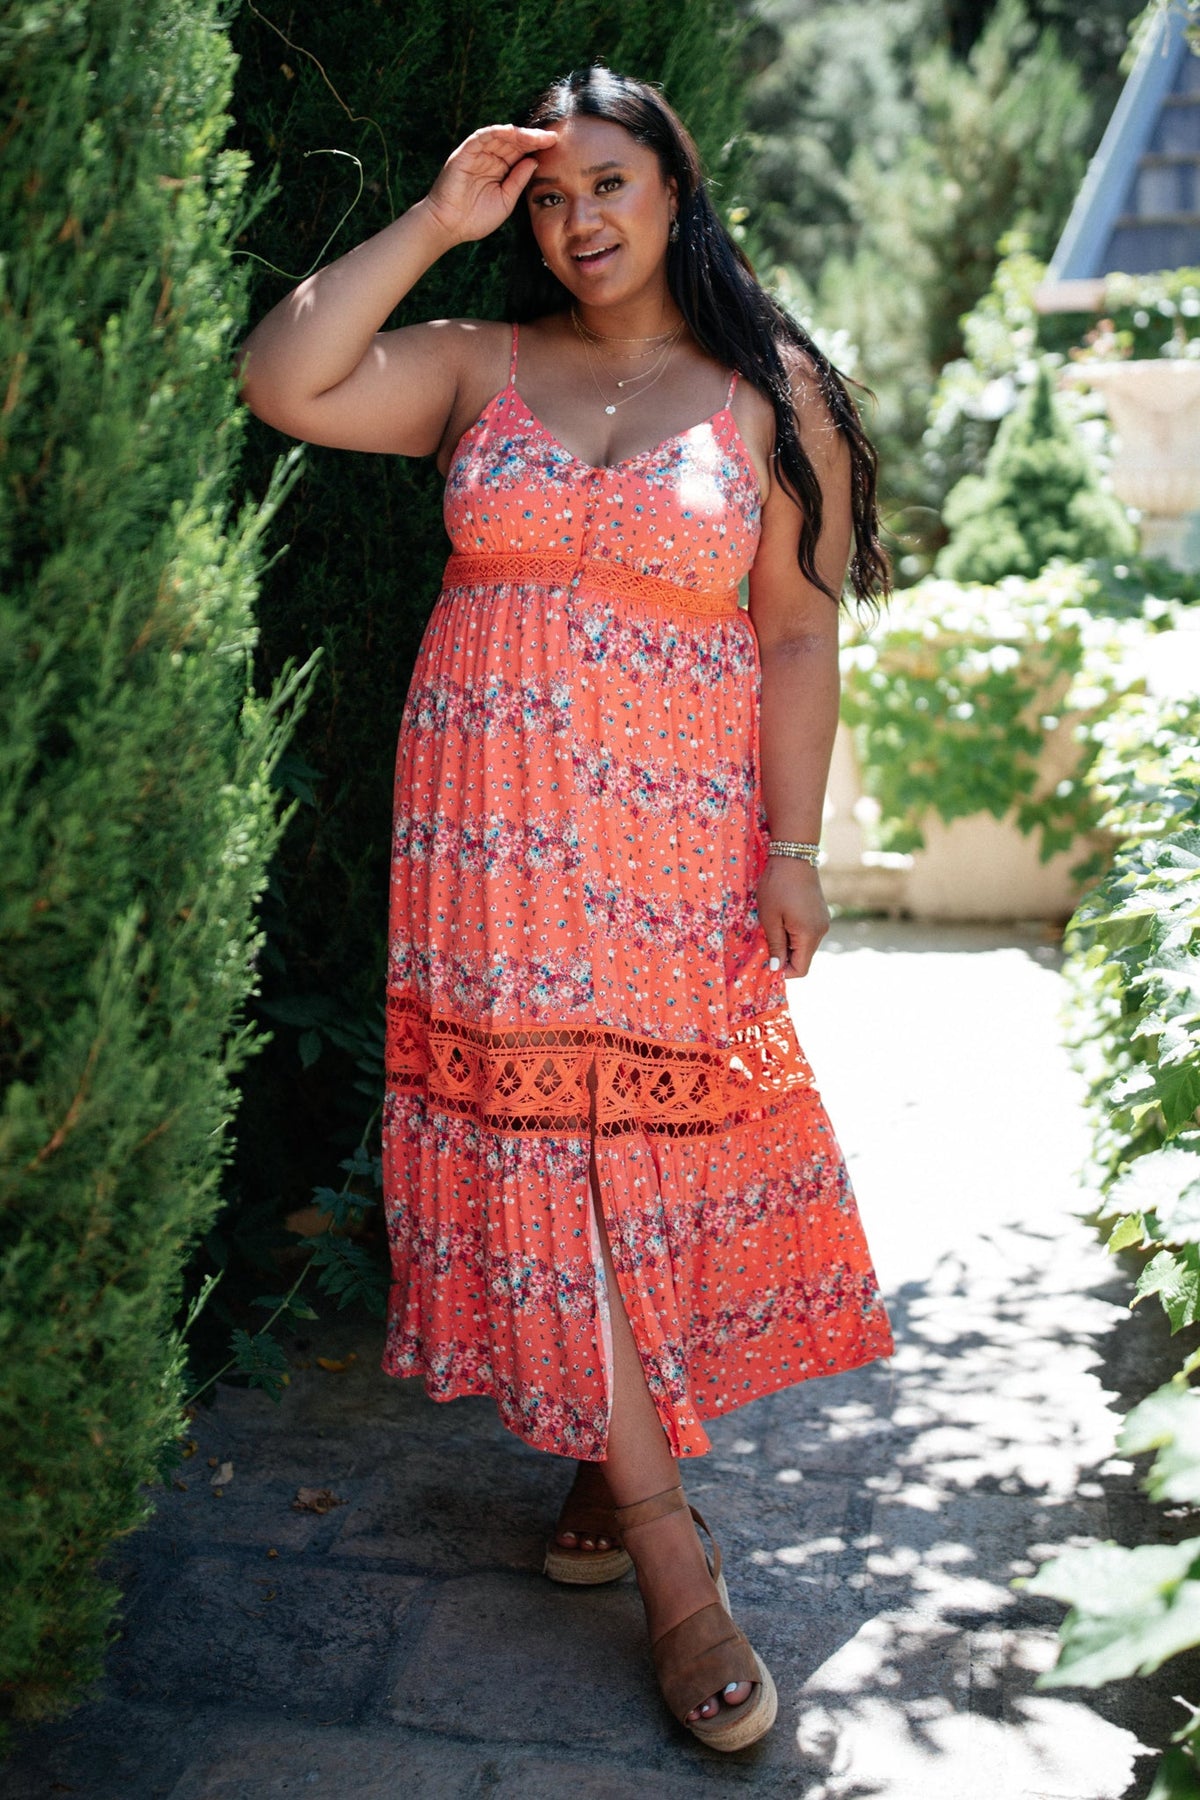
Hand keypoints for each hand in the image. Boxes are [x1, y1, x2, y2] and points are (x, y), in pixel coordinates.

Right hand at [423, 124, 559, 244]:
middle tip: (552, 137)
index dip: (537, 148)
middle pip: (514, 142)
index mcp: (500, 169)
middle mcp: (489, 158)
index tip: (555, 146)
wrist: (449, 226)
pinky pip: (482, 137)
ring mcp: (477, 154)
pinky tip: (513, 132)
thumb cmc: (475, 218)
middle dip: (533, 138)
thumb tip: (534, 161)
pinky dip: (497, 132)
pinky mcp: (464, 153)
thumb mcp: (505, 200)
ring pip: (500, 136)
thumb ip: (518, 180)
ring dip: (519, 134)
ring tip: (537, 136)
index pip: (521, 153)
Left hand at [756, 857, 829, 977]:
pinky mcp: (820, 912)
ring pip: (805, 944)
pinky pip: (807, 931)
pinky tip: (782, 916)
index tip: (766, 961)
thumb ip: (775, 945)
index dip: (783, 971)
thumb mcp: (770, 918)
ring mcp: (823, 921)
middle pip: (803, 957)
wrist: (793, 855)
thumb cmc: (777, 886)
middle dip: (784, 956)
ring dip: (788, 942)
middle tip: (765, 941)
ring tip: (773, 925)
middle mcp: (821, 931)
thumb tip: (776, 968)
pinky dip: (794, 932)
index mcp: (809, 935)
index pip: (801, 969)